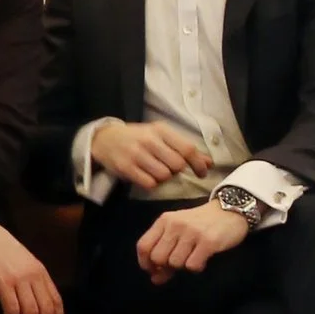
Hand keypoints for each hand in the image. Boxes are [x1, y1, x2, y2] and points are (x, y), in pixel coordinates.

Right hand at [0, 219, 65, 313]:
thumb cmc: (1, 249)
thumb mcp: (24, 262)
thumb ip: (31, 279)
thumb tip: (36, 301)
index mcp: (41, 272)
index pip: (56, 300)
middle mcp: (33, 277)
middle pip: (46, 309)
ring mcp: (19, 280)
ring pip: (31, 312)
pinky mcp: (3, 284)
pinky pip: (12, 310)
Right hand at [90, 120, 212, 191]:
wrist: (105, 138)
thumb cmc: (138, 137)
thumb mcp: (161, 136)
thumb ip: (184, 148)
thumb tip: (209, 163)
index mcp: (161, 130)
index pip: (187, 149)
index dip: (198, 164)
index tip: (202, 173)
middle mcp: (149, 140)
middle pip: (177, 165)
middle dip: (177, 170)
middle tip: (170, 169)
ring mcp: (136, 154)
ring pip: (164, 175)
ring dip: (164, 178)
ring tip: (156, 171)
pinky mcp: (126, 167)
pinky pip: (149, 183)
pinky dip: (152, 183)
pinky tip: (147, 176)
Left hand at [137, 201, 252, 283]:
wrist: (231, 209)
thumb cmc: (201, 223)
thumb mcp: (179, 230)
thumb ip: (164, 250)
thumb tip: (155, 279)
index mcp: (165, 220)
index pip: (143, 245)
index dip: (145, 262)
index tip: (153, 269)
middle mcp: (176, 225)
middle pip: (158, 257)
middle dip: (165, 266)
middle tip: (177, 264)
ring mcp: (192, 233)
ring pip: (175, 263)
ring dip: (182, 266)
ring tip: (192, 257)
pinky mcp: (208, 241)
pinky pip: (192, 265)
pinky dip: (196, 267)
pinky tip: (202, 260)